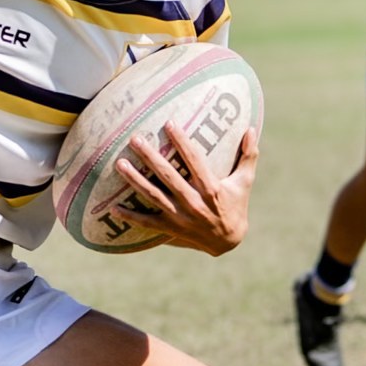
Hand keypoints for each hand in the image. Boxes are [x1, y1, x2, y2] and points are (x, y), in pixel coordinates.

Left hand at [111, 122, 258, 254]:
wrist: (229, 242)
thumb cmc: (236, 206)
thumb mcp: (244, 182)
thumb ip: (248, 156)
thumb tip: (252, 129)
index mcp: (211, 189)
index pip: (194, 160)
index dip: (182, 141)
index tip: (169, 123)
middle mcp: (194, 203)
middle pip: (168, 176)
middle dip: (150, 157)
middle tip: (135, 139)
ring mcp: (180, 217)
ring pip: (153, 196)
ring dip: (135, 180)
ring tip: (119, 164)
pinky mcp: (170, 229)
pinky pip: (147, 222)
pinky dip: (130, 216)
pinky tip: (113, 207)